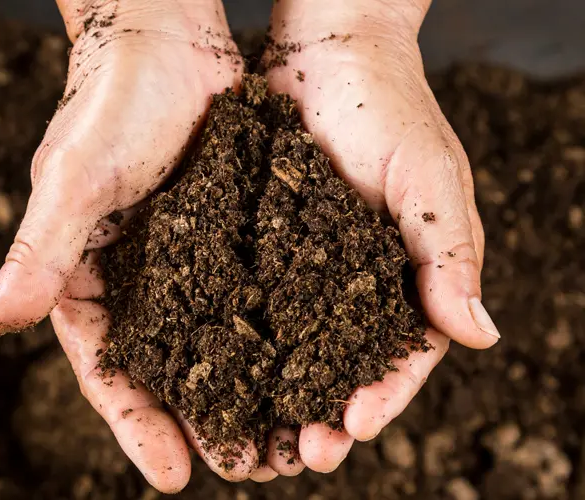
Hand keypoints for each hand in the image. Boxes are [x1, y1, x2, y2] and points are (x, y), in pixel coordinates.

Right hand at [0, 0, 252, 491]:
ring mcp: (189, 261)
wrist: (167, 41)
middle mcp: (140, 280)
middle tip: (245, 469)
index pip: (109, 369)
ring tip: (283, 438)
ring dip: (247, 390)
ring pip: (218, 341)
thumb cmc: (110, 103)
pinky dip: (275, 333)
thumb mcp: (75, 182)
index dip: (138, 425)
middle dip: (202, 422)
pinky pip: (253, 294)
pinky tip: (307, 364)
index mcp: (89, 278)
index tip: (174, 477)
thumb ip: (37, 255)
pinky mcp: (230, 235)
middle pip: (169, 369)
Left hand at [257, 0, 500, 475]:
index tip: (354, 428)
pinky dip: (240, 343)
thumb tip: (480, 334)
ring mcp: (305, 266)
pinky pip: (250, 302)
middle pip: (342, 365)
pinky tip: (219, 375)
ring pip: (292, 347)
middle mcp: (354, 280)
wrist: (326, 53)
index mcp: (406, 274)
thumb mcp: (429, 179)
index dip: (382, 395)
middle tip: (299, 455)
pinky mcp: (261, 245)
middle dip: (324, 412)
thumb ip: (449, 254)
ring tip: (258, 439)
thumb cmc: (389, 107)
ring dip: (278, 396)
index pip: (402, 353)